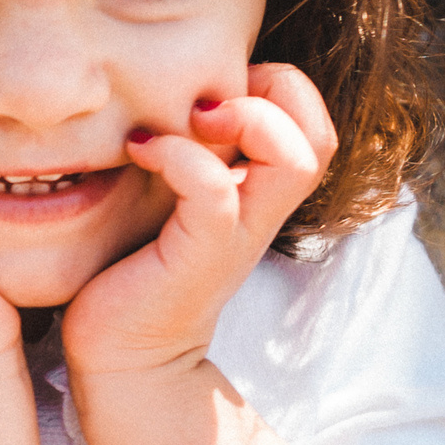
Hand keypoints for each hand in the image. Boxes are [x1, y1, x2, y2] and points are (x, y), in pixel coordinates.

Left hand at [62, 64, 337, 377]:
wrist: (122, 356)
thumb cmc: (130, 271)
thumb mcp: (162, 198)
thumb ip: (182, 153)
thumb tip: (159, 94)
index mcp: (257, 194)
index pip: (312, 124)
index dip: (279, 87)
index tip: (213, 91)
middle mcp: (259, 213)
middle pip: (322, 135)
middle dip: (279, 90)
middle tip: (208, 101)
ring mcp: (236, 235)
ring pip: (294, 157)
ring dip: (245, 117)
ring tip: (189, 119)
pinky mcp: (199, 257)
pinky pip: (213, 191)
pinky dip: (179, 156)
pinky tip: (138, 150)